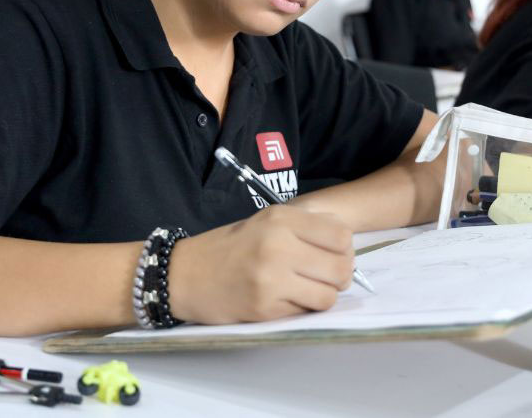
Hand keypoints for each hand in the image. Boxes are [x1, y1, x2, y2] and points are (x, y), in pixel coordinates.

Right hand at [165, 206, 354, 323]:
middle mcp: (278, 245)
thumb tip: (346, 243)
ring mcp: (271, 279)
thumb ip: (305, 226)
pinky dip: (302, 309)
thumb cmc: (230, 247)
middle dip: (339, 277)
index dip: (344, 249)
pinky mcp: (265, 308)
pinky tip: (285, 300)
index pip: (341, 235)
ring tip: (306, 290)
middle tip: (324, 277)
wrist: (185, 275)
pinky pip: (305, 312)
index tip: (332, 254)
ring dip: (323, 296)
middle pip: (341, 268)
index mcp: (281, 219)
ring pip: (328, 296)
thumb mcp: (266, 221)